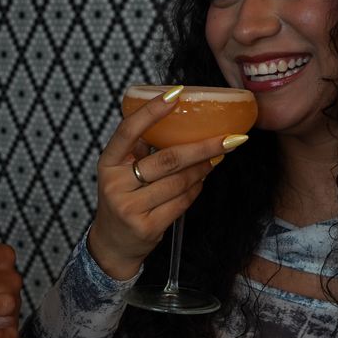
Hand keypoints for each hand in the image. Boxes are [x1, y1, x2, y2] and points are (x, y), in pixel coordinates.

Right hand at [88, 91, 228, 280]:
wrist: (112, 244)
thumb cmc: (122, 199)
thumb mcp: (120, 172)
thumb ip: (140, 149)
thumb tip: (177, 119)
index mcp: (107, 164)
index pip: (128, 131)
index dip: (151, 111)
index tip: (175, 93)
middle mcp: (116, 185)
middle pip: (167, 159)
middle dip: (203, 147)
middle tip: (229, 137)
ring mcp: (130, 208)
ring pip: (179, 182)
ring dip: (203, 169)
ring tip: (216, 158)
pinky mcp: (147, 226)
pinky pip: (182, 203)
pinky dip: (196, 189)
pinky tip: (201, 180)